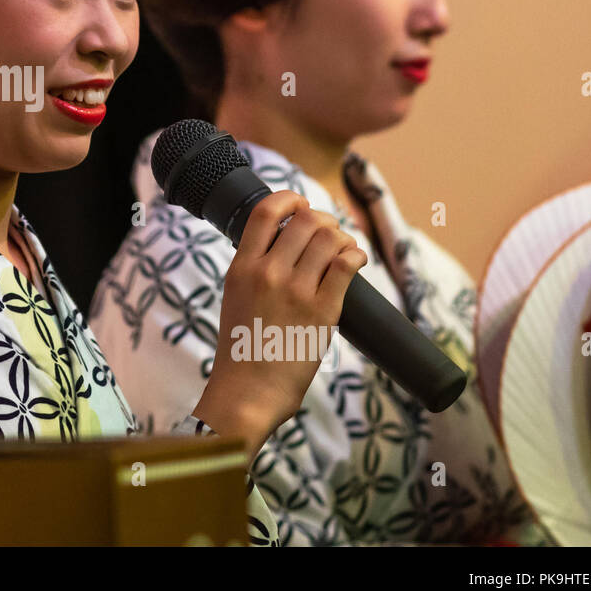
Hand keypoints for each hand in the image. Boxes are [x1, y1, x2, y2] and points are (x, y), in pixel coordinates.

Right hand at [192, 191, 366, 460]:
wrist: (249, 391)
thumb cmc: (242, 348)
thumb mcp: (234, 296)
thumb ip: (253, 267)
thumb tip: (281, 241)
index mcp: (241, 267)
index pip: (266, 211)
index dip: (289, 198)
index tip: (299, 204)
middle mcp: (268, 272)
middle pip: (305, 220)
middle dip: (322, 220)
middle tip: (328, 232)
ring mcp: (297, 291)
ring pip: (330, 238)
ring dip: (341, 237)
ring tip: (342, 248)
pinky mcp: (324, 311)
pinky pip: (347, 265)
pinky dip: (356, 255)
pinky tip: (355, 260)